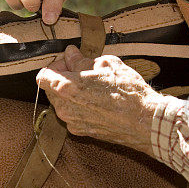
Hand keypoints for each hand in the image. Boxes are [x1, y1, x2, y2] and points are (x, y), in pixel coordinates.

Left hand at [36, 46, 165, 154]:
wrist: (145, 123)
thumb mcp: (106, 65)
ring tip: (95, 86)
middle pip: (51, 90)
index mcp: (66, 88)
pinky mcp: (82, 132)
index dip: (56, 65)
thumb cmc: (128, 92)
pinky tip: (100, 101)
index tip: (70, 62)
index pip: (43, 75)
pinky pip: (74, 115)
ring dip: (73, 93)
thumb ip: (82, 60)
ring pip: (63, 103)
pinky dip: (81, 106)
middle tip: (84, 71)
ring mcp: (72, 123)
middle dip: (63, 79)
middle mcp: (64, 109)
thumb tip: (71, 54)